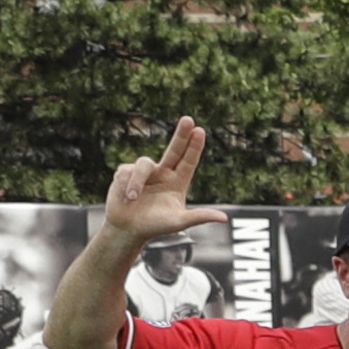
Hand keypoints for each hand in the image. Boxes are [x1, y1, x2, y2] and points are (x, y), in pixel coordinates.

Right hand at [103, 122, 227, 248]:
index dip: (194, 146)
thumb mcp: (179, 222)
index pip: (189, 161)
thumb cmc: (155, 226)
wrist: (127, 229)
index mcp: (178, 181)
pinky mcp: (126, 172)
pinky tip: (124, 197)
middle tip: (188, 119)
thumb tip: (225, 218)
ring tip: (132, 199)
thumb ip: (199, 217)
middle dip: (181, 134)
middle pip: (174, 149)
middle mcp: (163, 173)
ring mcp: (145, 172)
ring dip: (136, 182)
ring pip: (143, 163)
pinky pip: (126, 171)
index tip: (200, 131)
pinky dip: (125, 185)